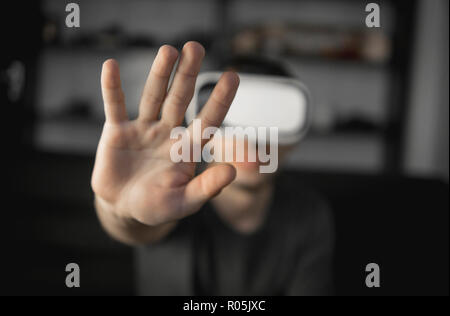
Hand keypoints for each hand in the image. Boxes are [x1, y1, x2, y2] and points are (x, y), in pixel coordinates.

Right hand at [91, 42, 238, 226]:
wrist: (124, 208)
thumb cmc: (158, 206)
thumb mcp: (184, 202)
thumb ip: (206, 187)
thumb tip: (233, 172)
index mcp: (187, 148)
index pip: (207, 120)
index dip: (219, 100)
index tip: (233, 76)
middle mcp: (168, 132)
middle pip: (179, 99)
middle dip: (187, 75)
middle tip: (195, 47)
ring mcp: (143, 129)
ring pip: (152, 96)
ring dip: (159, 74)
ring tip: (168, 50)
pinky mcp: (117, 131)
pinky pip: (114, 106)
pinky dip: (111, 88)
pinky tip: (111, 66)